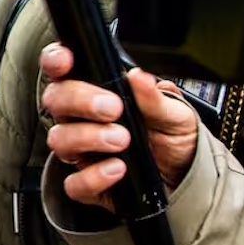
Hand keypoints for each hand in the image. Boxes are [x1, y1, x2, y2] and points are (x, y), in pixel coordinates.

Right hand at [40, 44, 199, 210]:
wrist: (189, 179)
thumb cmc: (175, 140)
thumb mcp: (175, 114)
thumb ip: (155, 97)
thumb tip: (139, 77)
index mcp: (97, 92)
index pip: (63, 70)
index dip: (55, 61)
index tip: (67, 61)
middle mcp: (82, 119)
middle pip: (54, 100)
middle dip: (79, 100)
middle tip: (112, 108)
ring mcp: (81, 151)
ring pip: (59, 140)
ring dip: (88, 137)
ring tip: (122, 140)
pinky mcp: (87, 184)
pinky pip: (74, 183)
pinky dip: (93, 176)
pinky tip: (117, 169)